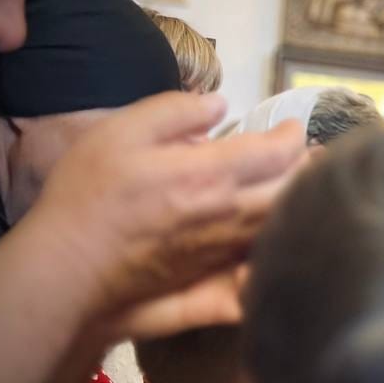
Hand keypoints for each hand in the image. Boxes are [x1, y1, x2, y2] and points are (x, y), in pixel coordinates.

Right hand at [29, 93, 304, 339]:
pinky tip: (285, 233)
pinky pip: (267, 257)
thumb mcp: (120, 132)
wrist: (68, 267)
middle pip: (293, 190)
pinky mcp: (218, 278)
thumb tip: (220, 105)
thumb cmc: (89, 196)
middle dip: (310, 169)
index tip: (293, 128)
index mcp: (210, 174)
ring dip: (301, 202)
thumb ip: (174, 111)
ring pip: (285, 225)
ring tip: (307, 187)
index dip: (292, 135)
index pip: (276, 151)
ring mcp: (227, 250)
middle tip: (315, 156)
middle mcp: (230, 213)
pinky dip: (283, 241)